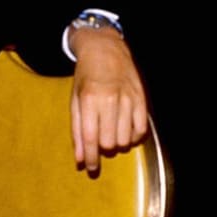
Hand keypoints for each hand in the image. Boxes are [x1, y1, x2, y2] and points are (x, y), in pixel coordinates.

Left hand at [68, 27, 147, 171]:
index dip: (90, 158)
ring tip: (112, 134)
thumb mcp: (75, 100)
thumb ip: (77, 130)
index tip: (90, 168)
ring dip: (118, 143)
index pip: (90, 138)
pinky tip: (126, 131)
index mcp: (89, 99)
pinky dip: (133, 137)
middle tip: (100, 143)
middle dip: (104, 149)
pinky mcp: (141, 98)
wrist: (105, 48)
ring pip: (126, 139)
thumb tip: (80, 159)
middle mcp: (110, 99)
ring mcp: (128, 98)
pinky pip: (141, 130)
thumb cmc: (86, 76)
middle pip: (109, 142)